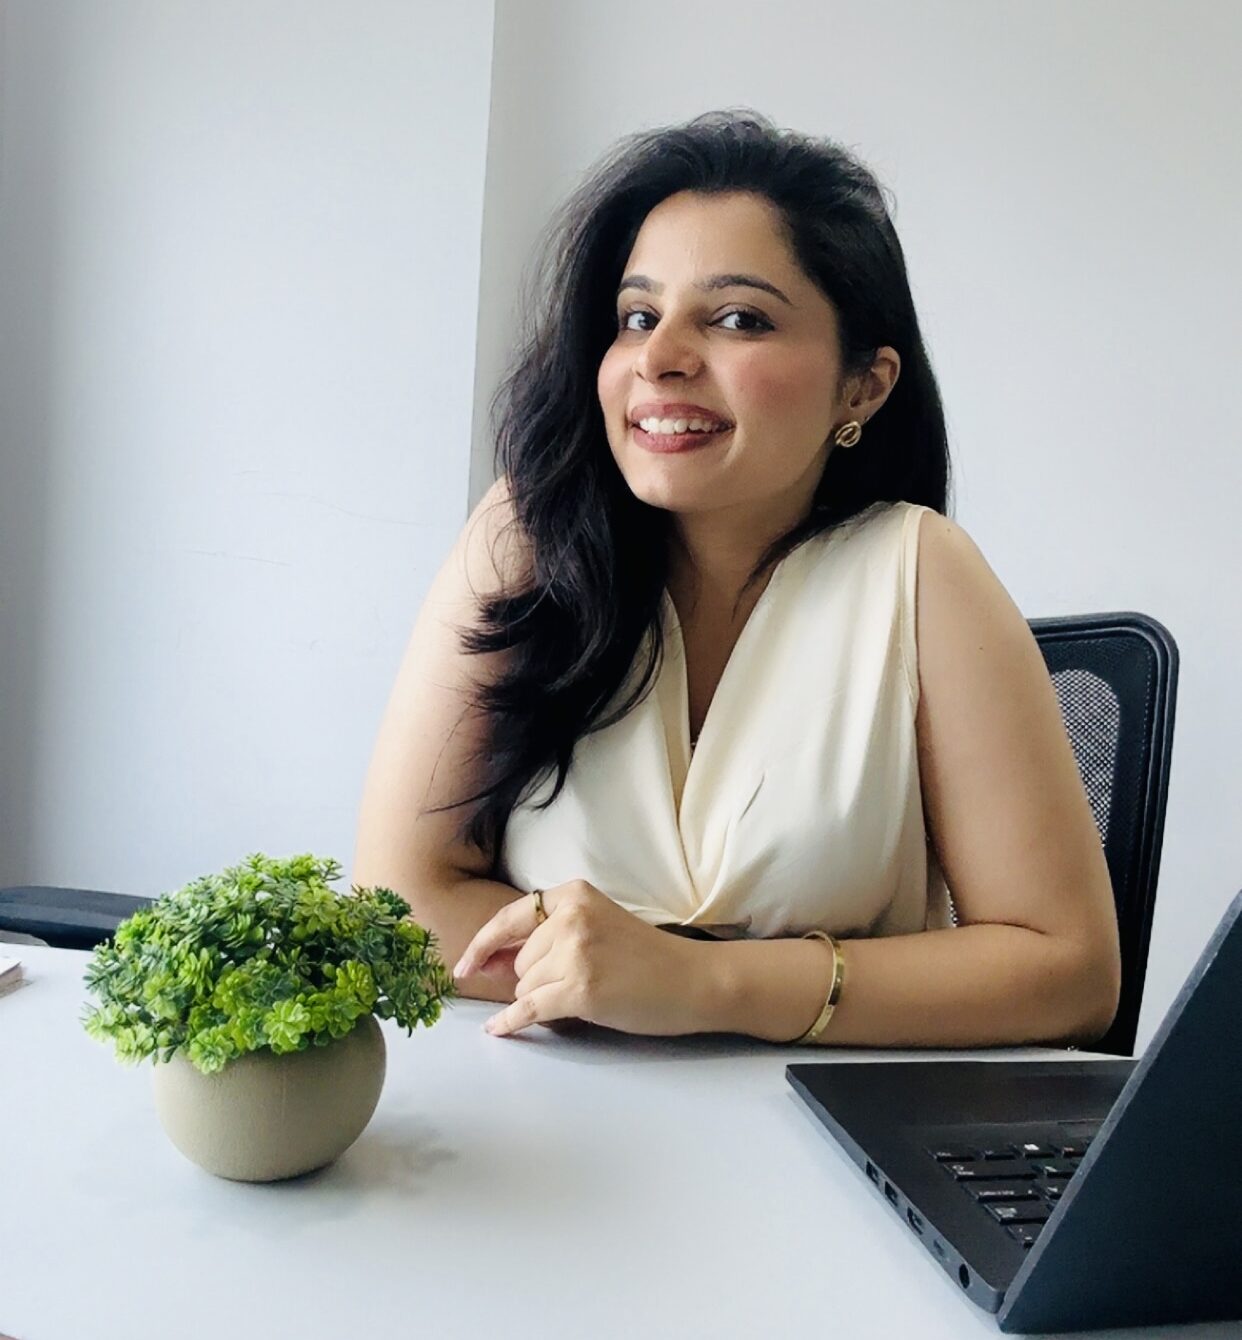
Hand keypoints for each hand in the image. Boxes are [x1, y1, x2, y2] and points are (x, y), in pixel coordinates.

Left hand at [452, 880, 711, 1038]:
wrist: (693, 980)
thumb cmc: (646, 957)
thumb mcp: (596, 927)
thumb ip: (548, 935)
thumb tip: (489, 961)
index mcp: (573, 893)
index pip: (509, 917)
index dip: (483, 945)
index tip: (463, 967)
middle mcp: (570, 916)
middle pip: (519, 960)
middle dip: (533, 978)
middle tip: (578, 983)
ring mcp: (575, 952)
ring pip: (525, 986)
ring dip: (544, 998)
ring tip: (590, 993)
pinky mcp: (580, 989)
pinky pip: (529, 1009)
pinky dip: (511, 1023)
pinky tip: (498, 1031)